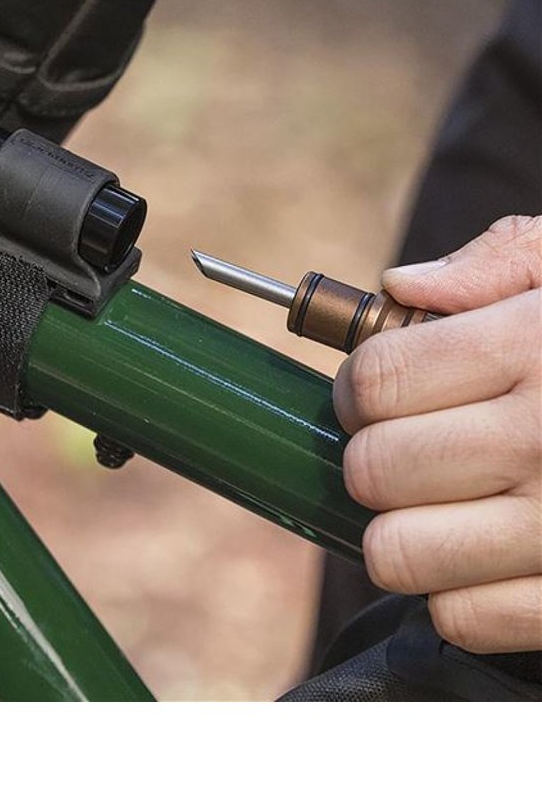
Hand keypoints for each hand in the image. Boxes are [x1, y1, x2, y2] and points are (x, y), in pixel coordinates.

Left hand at [333, 216, 541, 653]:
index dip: (357, 387)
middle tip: (409, 448)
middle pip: (373, 469)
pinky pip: (461, 617)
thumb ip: (497, 263)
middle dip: (374, 456)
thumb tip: (400, 285)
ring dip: (401, 528)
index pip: (376, 381)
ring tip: (440, 502)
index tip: (374, 394)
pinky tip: (487, 549)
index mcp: (536, 347)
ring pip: (398, 551)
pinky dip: (456, 589)